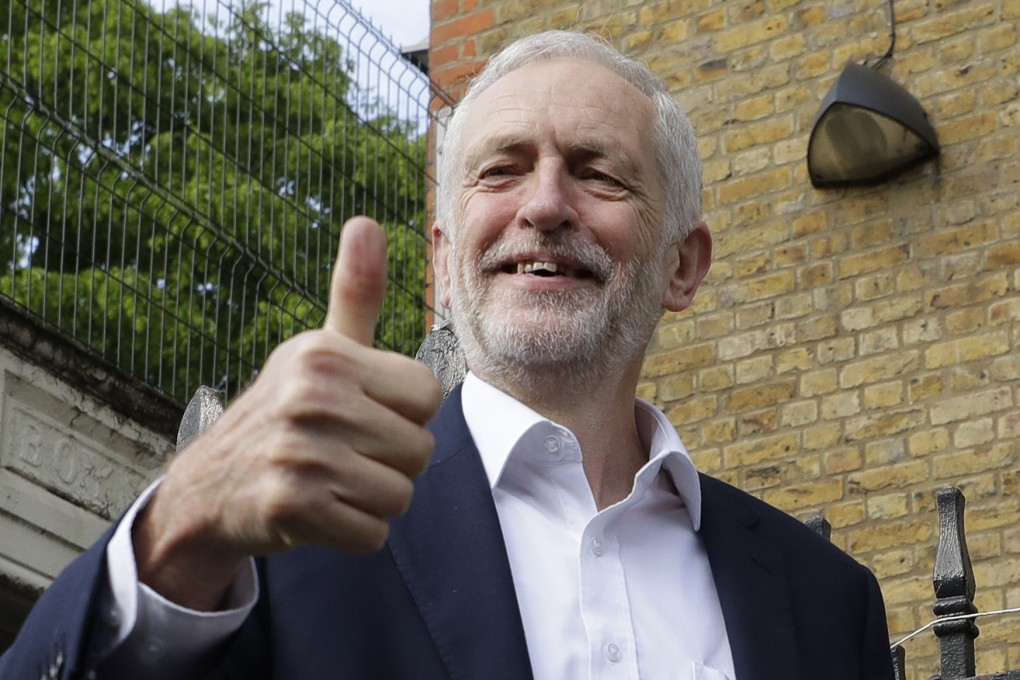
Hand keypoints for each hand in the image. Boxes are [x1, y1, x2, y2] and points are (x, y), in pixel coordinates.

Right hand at [134, 217, 441, 609]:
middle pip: (419, 450)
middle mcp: (311, 396)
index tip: (364, 415)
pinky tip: (319, 512)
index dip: (405, 415)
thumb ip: (356, 293)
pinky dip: (354, 533)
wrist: (210, 487)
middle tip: (343, 455)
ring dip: (373, 501)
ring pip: (399, 495)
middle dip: (391, 463)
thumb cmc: (286, 412)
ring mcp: (298, 452)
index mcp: (327, 354)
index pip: (429, 396)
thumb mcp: (320, 350)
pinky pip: (372, 534)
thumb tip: (366, 220)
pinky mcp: (290, 506)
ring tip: (331, 482)